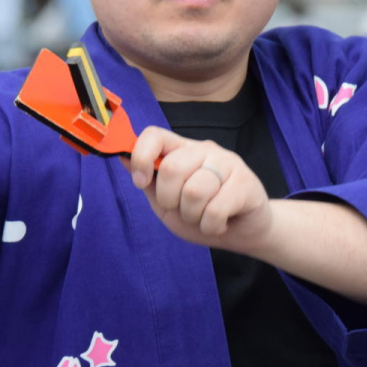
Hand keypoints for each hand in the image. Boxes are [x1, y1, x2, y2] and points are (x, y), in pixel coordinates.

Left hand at [126, 127, 271, 252]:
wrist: (245, 232)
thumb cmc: (203, 215)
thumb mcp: (167, 203)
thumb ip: (149, 182)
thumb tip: (121, 156)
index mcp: (182, 151)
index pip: (155, 135)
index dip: (141, 157)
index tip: (140, 181)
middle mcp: (205, 150)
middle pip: (172, 168)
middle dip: (170, 200)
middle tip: (183, 210)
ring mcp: (227, 163)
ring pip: (194, 192)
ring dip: (193, 217)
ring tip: (204, 217)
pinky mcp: (245, 182)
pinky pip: (214, 210)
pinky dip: (211, 226)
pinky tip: (220, 223)